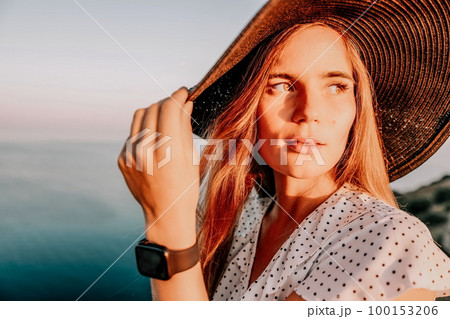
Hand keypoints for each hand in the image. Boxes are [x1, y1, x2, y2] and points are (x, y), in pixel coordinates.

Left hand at [118, 87, 199, 246]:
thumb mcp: (192, 158)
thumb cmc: (185, 189)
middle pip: (153, 108)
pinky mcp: (122, 159)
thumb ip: (185, 128)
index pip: (169, 109)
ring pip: (140, 116)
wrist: (165, 215)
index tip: (184, 92)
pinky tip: (155, 140)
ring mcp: (130, 155)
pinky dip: (145, 130)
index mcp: (168, 152)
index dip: (177, 96)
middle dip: (167, 102)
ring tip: (165, 120)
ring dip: (154, 112)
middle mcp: (146, 151)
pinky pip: (133, 133)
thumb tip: (186, 103)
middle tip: (177, 105)